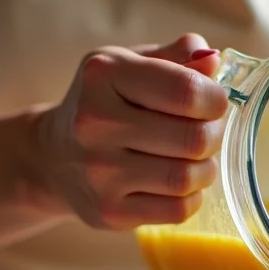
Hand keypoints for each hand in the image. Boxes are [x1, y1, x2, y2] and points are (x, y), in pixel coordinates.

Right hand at [39, 35, 227, 229]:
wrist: (52, 156)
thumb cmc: (104, 104)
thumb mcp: (129, 66)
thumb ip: (175, 58)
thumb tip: (212, 60)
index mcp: (104, 74)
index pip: (186, 90)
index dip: (215, 99)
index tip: (214, 103)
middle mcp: (95, 122)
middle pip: (193, 138)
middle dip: (214, 136)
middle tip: (209, 133)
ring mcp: (99, 172)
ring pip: (187, 178)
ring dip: (205, 169)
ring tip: (196, 159)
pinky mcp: (108, 211)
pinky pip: (177, 210)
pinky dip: (191, 198)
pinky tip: (180, 184)